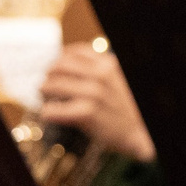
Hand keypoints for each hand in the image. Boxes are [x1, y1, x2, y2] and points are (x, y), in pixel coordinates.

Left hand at [39, 47, 155, 163]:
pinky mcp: (88, 114)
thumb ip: (102, 72)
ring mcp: (94, 94)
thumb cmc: (130, 109)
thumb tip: (77, 68)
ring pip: (56, 85)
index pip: (76, 52)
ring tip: (43, 94)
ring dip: (44, 89)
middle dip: (49, 72)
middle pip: (62, 66)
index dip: (61, 58)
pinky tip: (47, 113)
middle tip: (45, 80)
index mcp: (108, 65)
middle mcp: (100, 76)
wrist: (143, 132)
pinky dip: (49, 111)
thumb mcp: (120, 81)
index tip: (56, 66)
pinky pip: (58, 110)